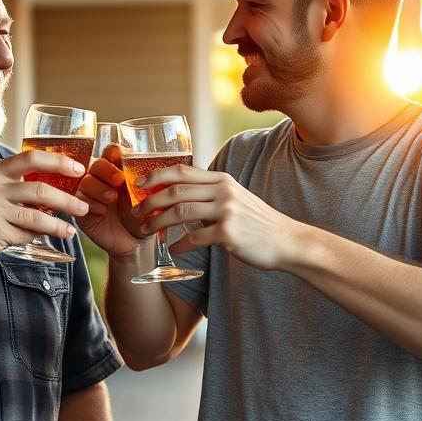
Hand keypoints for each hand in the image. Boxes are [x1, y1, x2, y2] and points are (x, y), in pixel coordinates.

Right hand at [0, 150, 88, 273]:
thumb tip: (52, 185)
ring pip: (37, 216)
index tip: (78, 169)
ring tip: (71, 229)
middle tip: (84, 206)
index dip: (59, 162)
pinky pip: (26, 234)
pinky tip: (45, 238)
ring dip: (59, 224)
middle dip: (68, 199)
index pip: (31, 158)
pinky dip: (38, 237)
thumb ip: (14, 185)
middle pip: (40, 188)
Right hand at [75, 144, 149, 257]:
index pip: (111, 152)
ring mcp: (89, 194)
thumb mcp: (146, 195)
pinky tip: (102, 212)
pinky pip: (79, 200)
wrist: (137, 242)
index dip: (114, 152)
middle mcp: (101, 179)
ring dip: (99, 188)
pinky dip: (91, 204)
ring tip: (112, 198)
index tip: (120, 157)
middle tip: (119, 180)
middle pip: (96, 163)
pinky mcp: (81, 210)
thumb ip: (142, 177)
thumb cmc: (143, 216)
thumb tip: (142, 160)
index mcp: (117, 170)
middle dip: (106, 170)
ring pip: (86, 181)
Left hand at [134, 164, 299, 271]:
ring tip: (146, 231)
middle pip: (176, 190)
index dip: (156, 174)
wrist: (286, 241)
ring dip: (158, 222)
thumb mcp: (235, 198)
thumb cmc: (257, 222)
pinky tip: (172, 250)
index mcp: (222, 180)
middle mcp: (223, 191)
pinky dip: (178, 245)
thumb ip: (211, 193)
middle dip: (150, 200)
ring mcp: (226, 211)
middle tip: (135, 212)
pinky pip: (194, 239)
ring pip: (180, 212)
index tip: (138, 183)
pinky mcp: (228, 234)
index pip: (182, 170)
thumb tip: (180, 194)